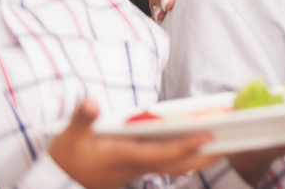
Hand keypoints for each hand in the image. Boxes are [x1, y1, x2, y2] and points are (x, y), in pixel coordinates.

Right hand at [48, 99, 216, 188]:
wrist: (54, 181)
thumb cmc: (64, 156)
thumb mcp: (69, 136)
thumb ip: (82, 119)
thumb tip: (90, 103)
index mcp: (124, 157)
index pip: (161, 153)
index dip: (185, 145)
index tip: (208, 135)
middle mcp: (135, 167)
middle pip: (177, 165)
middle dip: (204, 157)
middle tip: (230, 144)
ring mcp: (136, 172)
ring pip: (174, 168)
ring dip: (198, 158)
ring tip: (222, 147)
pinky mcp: (134, 172)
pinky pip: (166, 166)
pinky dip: (184, 158)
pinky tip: (196, 150)